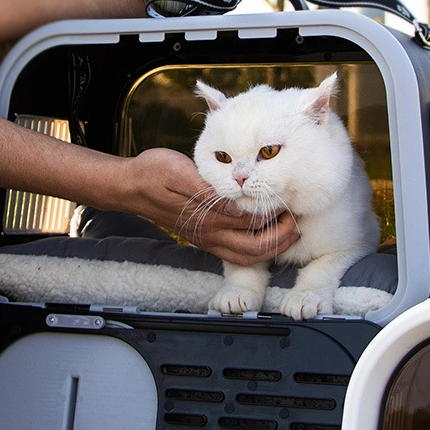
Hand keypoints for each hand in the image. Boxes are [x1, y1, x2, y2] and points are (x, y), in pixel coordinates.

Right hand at [118, 148, 299, 265]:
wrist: (131, 187)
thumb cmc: (153, 172)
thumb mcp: (179, 172)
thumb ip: (209, 192)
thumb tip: (237, 207)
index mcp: (206, 217)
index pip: (251, 224)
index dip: (275, 215)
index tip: (290, 202)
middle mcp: (209, 234)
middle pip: (255, 249)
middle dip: (282, 238)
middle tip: (298, 221)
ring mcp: (207, 240)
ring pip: (247, 257)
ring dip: (273, 247)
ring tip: (291, 231)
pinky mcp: (205, 240)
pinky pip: (236, 255)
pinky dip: (257, 250)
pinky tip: (268, 235)